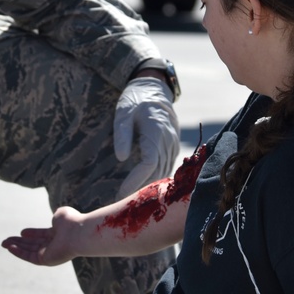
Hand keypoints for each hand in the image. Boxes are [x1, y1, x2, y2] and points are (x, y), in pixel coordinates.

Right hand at [1, 206, 81, 266]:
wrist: (78, 233)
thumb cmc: (71, 222)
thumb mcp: (62, 214)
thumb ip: (56, 217)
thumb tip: (54, 220)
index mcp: (59, 235)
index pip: (43, 235)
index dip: (32, 234)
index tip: (22, 232)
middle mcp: (54, 246)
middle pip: (34, 244)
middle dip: (20, 242)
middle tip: (6, 240)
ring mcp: (50, 253)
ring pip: (29, 251)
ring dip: (16, 247)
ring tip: (4, 243)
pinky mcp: (46, 260)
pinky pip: (29, 257)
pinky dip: (19, 253)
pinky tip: (10, 248)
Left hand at [113, 77, 179, 197]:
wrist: (154, 89)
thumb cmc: (135, 100)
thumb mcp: (123, 112)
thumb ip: (122, 133)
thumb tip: (121, 157)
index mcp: (156, 130)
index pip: (149, 162)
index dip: (136, 180)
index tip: (121, 193)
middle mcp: (168, 139)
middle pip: (158, 171)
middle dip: (141, 189)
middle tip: (123, 204)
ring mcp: (173, 143)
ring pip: (164, 172)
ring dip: (150, 187)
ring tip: (131, 202)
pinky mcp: (173, 146)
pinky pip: (167, 167)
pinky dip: (156, 179)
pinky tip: (144, 189)